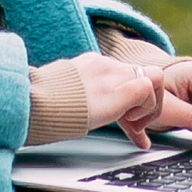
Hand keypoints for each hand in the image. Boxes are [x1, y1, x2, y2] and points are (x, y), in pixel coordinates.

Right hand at [23, 49, 169, 145]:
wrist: (36, 101)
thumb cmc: (41, 104)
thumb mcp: (62, 97)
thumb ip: (76, 97)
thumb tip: (70, 112)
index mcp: (91, 66)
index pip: (122, 76)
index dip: (129, 101)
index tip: (128, 124)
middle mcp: (106, 65)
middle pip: (141, 74)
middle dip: (145, 101)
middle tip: (134, 126)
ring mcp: (114, 74)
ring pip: (154, 77)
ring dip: (149, 106)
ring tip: (132, 126)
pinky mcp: (121, 89)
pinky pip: (149, 90)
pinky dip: (147, 110)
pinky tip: (130, 124)